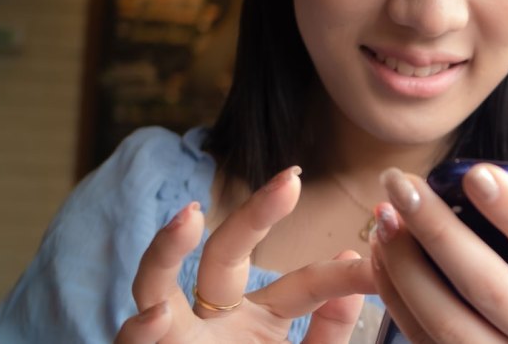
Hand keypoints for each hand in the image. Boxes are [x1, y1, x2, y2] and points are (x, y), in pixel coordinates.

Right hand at [115, 166, 375, 343]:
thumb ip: (327, 334)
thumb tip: (354, 282)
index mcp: (257, 320)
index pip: (302, 286)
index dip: (338, 275)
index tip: (375, 262)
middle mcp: (212, 319)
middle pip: (226, 256)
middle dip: (254, 215)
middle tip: (290, 181)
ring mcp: (170, 337)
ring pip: (155, 282)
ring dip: (166, 250)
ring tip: (186, 218)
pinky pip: (132, 342)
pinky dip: (140, 330)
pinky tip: (155, 316)